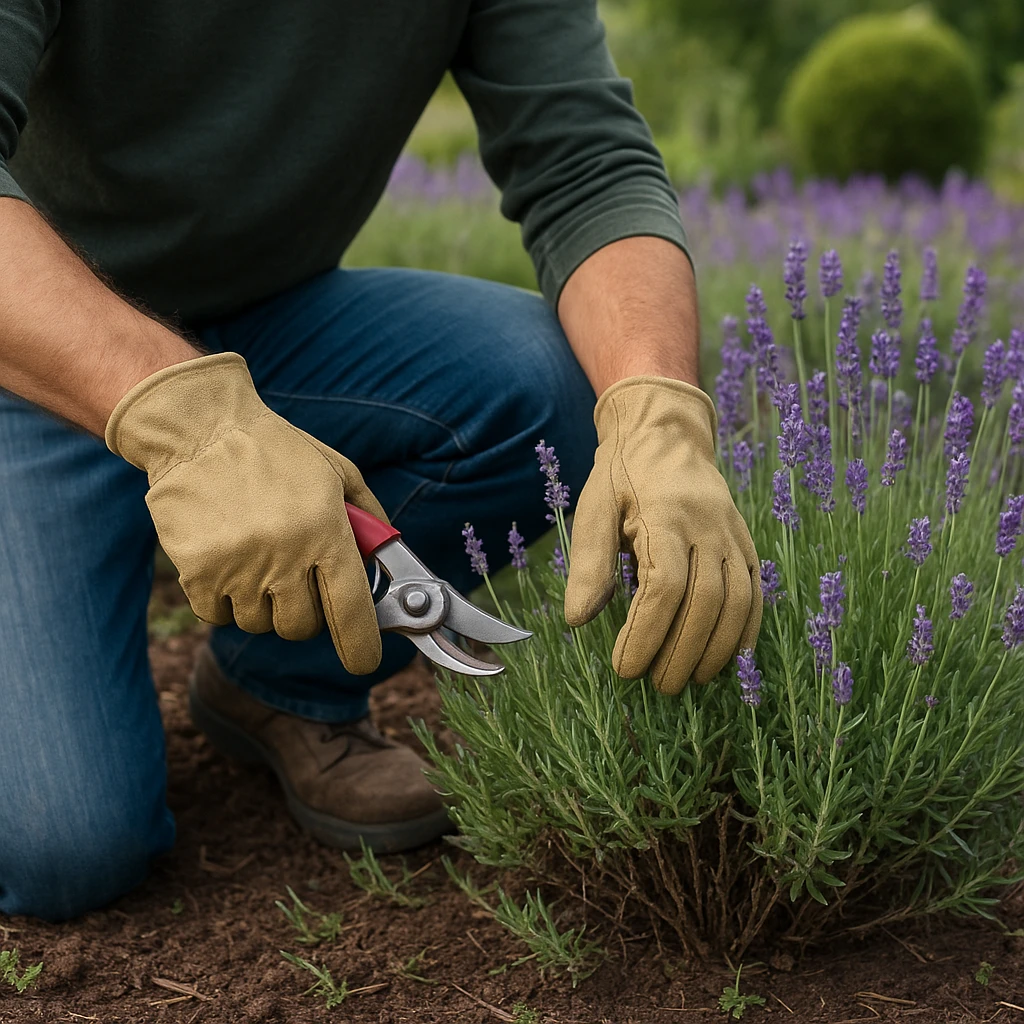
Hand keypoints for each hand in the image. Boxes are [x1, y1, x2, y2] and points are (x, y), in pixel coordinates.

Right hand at [106, 352, 385, 673]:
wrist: (200, 430)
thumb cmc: (275, 451)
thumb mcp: (336, 473)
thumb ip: (368, 520)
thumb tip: (387, 562)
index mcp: (325, 532)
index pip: (351, 611)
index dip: (360, 646)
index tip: (363, 661)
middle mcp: (284, 557)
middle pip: (301, 627)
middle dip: (304, 611)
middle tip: (294, 577)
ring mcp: (237, 569)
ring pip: (259, 624)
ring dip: (261, 603)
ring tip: (255, 555)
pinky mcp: (197, 573)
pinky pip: (218, 616)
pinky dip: (224, 599)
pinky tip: (226, 559)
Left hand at [564, 376, 761, 693]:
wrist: (666, 433)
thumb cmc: (623, 475)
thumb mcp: (594, 507)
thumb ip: (589, 562)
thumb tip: (578, 619)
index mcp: (664, 515)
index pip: (663, 586)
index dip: (647, 632)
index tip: (625, 666)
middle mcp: (707, 526)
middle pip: (704, 601)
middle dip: (680, 651)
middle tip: (656, 685)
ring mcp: (732, 535)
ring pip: (737, 601)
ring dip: (716, 649)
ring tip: (688, 680)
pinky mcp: (746, 543)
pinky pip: (756, 593)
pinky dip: (745, 631)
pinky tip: (727, 659)